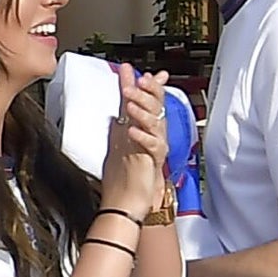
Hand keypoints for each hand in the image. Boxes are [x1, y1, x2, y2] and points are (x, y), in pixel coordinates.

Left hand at [98, 68, 172, 192]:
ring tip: (130, 103)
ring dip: (143, 112)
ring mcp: (155, 148)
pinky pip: (153, 147)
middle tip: (136, 82)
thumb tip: (123, 89)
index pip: (150, 100)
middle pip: (156, 108)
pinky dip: (143, 137)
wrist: (129, 203)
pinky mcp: (154, 163)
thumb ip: (124, 110)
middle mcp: (153, 135)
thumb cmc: (126, 172)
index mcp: (145, 127)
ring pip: (156, 124)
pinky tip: (132, 131)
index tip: (139, 73)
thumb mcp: (121, 134)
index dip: (148, 86)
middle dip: (146, 93)